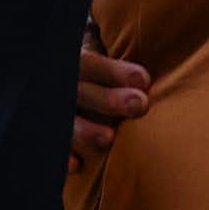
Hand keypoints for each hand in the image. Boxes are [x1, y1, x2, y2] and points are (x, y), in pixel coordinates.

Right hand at [68, 22, 148, 173]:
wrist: (69, 85)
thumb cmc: (98, 74)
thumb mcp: (102, 56)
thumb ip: (120, 55)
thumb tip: (154, 44)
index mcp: (78, 64)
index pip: (91, 64)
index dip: (114, 71)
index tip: (144, 79)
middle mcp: (64, 88)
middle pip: (81, 92)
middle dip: (109, 100)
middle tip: (140, 105)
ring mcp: (56, 114)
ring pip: (67, 123)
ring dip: (86, 130)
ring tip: (109, 138)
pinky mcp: (54, 137)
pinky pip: (54, 148)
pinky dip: (63, 157)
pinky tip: (78, 165)